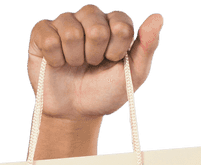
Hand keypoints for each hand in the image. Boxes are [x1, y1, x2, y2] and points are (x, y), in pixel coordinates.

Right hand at [27, 6, 163, 120]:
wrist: (77, 112)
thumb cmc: (106, 92)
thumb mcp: (133, 75)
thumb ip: (146, 47)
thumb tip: (158, 17)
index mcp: (113, 26)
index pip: (121, 23)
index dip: (118, 48)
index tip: (113, 61)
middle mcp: (89, 19)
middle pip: (96, 26)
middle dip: (96, 55)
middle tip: (93, 65)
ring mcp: (65, 23)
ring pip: (71, 30)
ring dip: (75, 58)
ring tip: (76, 66)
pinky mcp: (42, 32)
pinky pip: (49, 37)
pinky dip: (56, 59)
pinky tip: (58, 64)